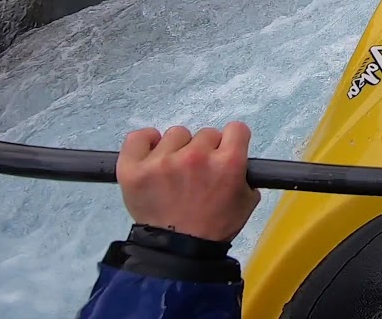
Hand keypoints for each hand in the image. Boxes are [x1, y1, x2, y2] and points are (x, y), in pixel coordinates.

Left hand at [116, 123, 260, 241]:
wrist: (178, 252)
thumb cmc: (213, 229)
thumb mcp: (247, 202)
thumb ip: (246, 175)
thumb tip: (236, 159)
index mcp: (228, 162)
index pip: (236, 129)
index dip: (233, 141)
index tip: (225, 152)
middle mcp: (196, 156)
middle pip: (206, 133)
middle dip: (205, 151)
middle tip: (198, 175)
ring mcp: (162, 161)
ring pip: (175, 135)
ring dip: (178, 150)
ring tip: (174, 174)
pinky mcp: (134, 169)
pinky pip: (139, 137)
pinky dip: (145, 142)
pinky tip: (152, 154)